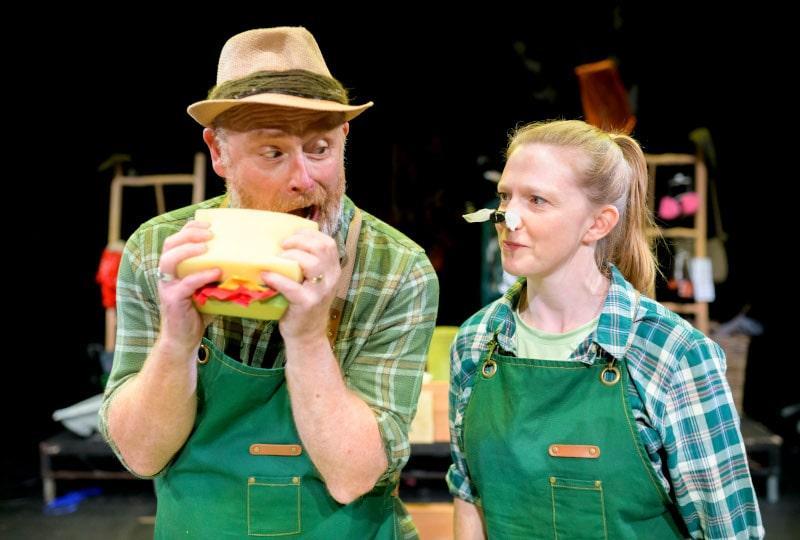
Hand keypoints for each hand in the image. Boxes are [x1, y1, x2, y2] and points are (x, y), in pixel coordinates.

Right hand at [156, 220, 220, 353]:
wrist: (185, 338)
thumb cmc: (200, 310)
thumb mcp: (211, 287)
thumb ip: (220, 273)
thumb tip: (248, 261)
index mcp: (175, 267)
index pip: (177, 239)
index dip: (191, 228)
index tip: (209, 223)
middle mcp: (167, 273)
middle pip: (170, 244)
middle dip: (189, 234)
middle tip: (209, 232)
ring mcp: (167, 286)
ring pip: (169, 260)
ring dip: (188, 250)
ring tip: (207, 246)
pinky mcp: (172, 300)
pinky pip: (185, 284)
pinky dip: (200, 276)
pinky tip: (215, 271)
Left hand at [261, 229, 340, 342]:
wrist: (307, 335)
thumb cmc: (304, 303)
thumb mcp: (313, 281)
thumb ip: (307, 264)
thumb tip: (282, 242)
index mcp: (333, 270)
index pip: (328, 243)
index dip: (309, 234)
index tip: (292, 236)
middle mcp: (331, 279)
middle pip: (321, 248)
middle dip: (299, 241)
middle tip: (283, 246)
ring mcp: (320, 292)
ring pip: (311, 263)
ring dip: (291, 256)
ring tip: (277, 260)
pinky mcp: (307, 304)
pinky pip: (292, 287)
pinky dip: (277, 279)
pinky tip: (266, 276)